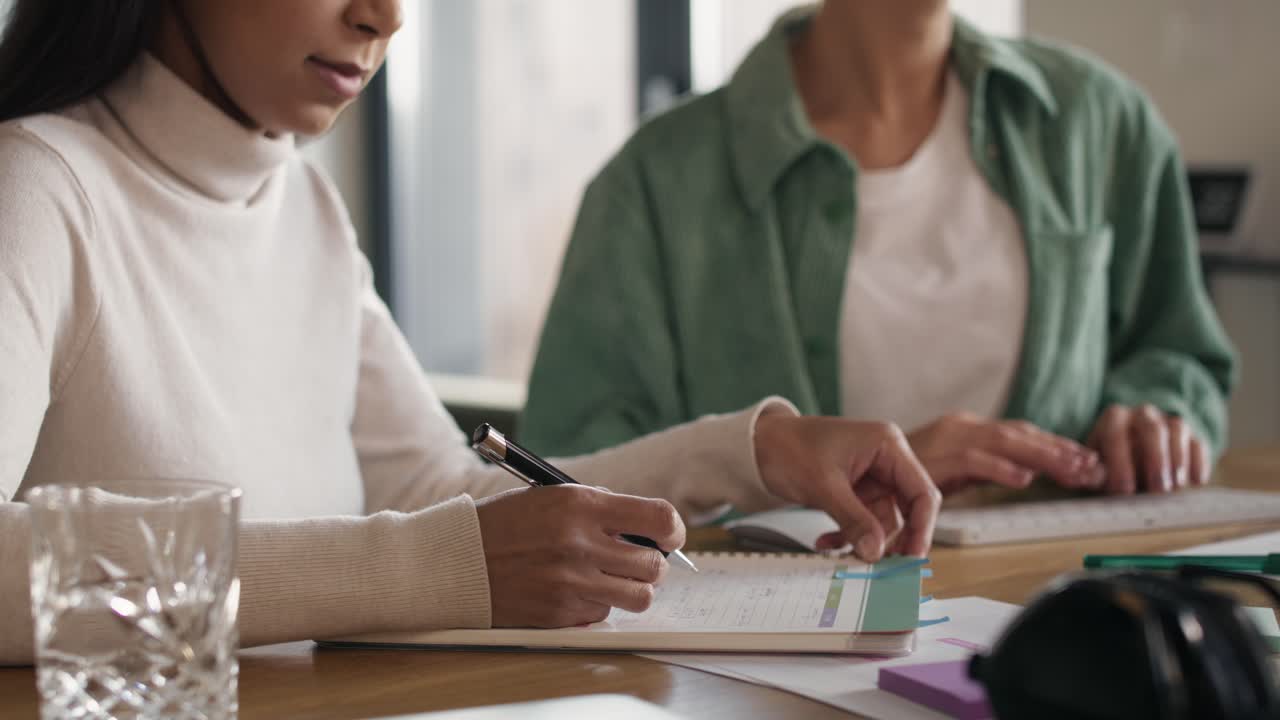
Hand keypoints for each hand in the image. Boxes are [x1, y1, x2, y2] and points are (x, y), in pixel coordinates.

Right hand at [474, 484, 683, 627]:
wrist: (458, 559)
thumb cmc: (508, 524)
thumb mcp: (554, 498)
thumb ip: (602, 510)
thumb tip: (650, 529)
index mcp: (581, 505)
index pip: (658, 518)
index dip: (673, 530)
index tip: (669, 536)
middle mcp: (580, 543)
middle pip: (653, 565)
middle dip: (652, 564)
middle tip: (638, 560)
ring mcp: (570, 582)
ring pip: (638, 597)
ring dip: (631, 589)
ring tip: (611, 578)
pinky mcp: (560, 612)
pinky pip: (602, 614)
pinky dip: (596, 604)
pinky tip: (573, 591)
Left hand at [753, 414, 940, 562]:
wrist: (756, 444)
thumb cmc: (788, 448)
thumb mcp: (823, 486)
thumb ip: (854, 520)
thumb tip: (876, 552)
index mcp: (887, 445)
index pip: (921, 491)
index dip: (922, 527)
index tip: (913, 557)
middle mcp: (884, 459)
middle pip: (906, 508)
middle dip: (890, 538)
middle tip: (879, 566)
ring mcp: (870, 475)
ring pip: (882, 519)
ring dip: (862, 539)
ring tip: (838, 552)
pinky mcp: (854, 489)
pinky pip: (862, 520)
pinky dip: (848, 534)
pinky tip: (826, 542)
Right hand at [907, 413, 1102, 493]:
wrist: (855, 470)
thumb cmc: (899, 476)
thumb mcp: (951, 469)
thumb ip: (982, 469)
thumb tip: (1023, 475)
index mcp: (966, 429)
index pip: (1020, 433)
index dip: (1055, 445)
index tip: (1087, 460)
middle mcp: (961, 427)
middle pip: (1021, 435)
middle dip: (1061, 451)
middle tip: (1095, 467)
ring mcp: (948, 440)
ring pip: (1006, 443)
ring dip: (1043, 457)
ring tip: (1074, 471)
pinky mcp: (935, 458)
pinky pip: (973, 462)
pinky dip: (1000, 468)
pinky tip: (1023, 478)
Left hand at [1087, 404, 1209, 493]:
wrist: (1134, 457)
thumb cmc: (1110, 465)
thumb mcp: (1098, 468)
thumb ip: (1094, 474)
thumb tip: (1091, 477)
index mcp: (1114, 418)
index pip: (1116, 435)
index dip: (1120, 463)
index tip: (1124, 490)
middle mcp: (1142, 414)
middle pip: (1152, 429)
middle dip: (1155, 460)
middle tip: (1157, 489)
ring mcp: (1168, 421)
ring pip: (1178, 431)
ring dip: (1178, 460)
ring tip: (1175, 487)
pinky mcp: (1190, 435)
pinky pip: (1198, 443)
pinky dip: (1199, 462)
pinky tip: (1196, 482)